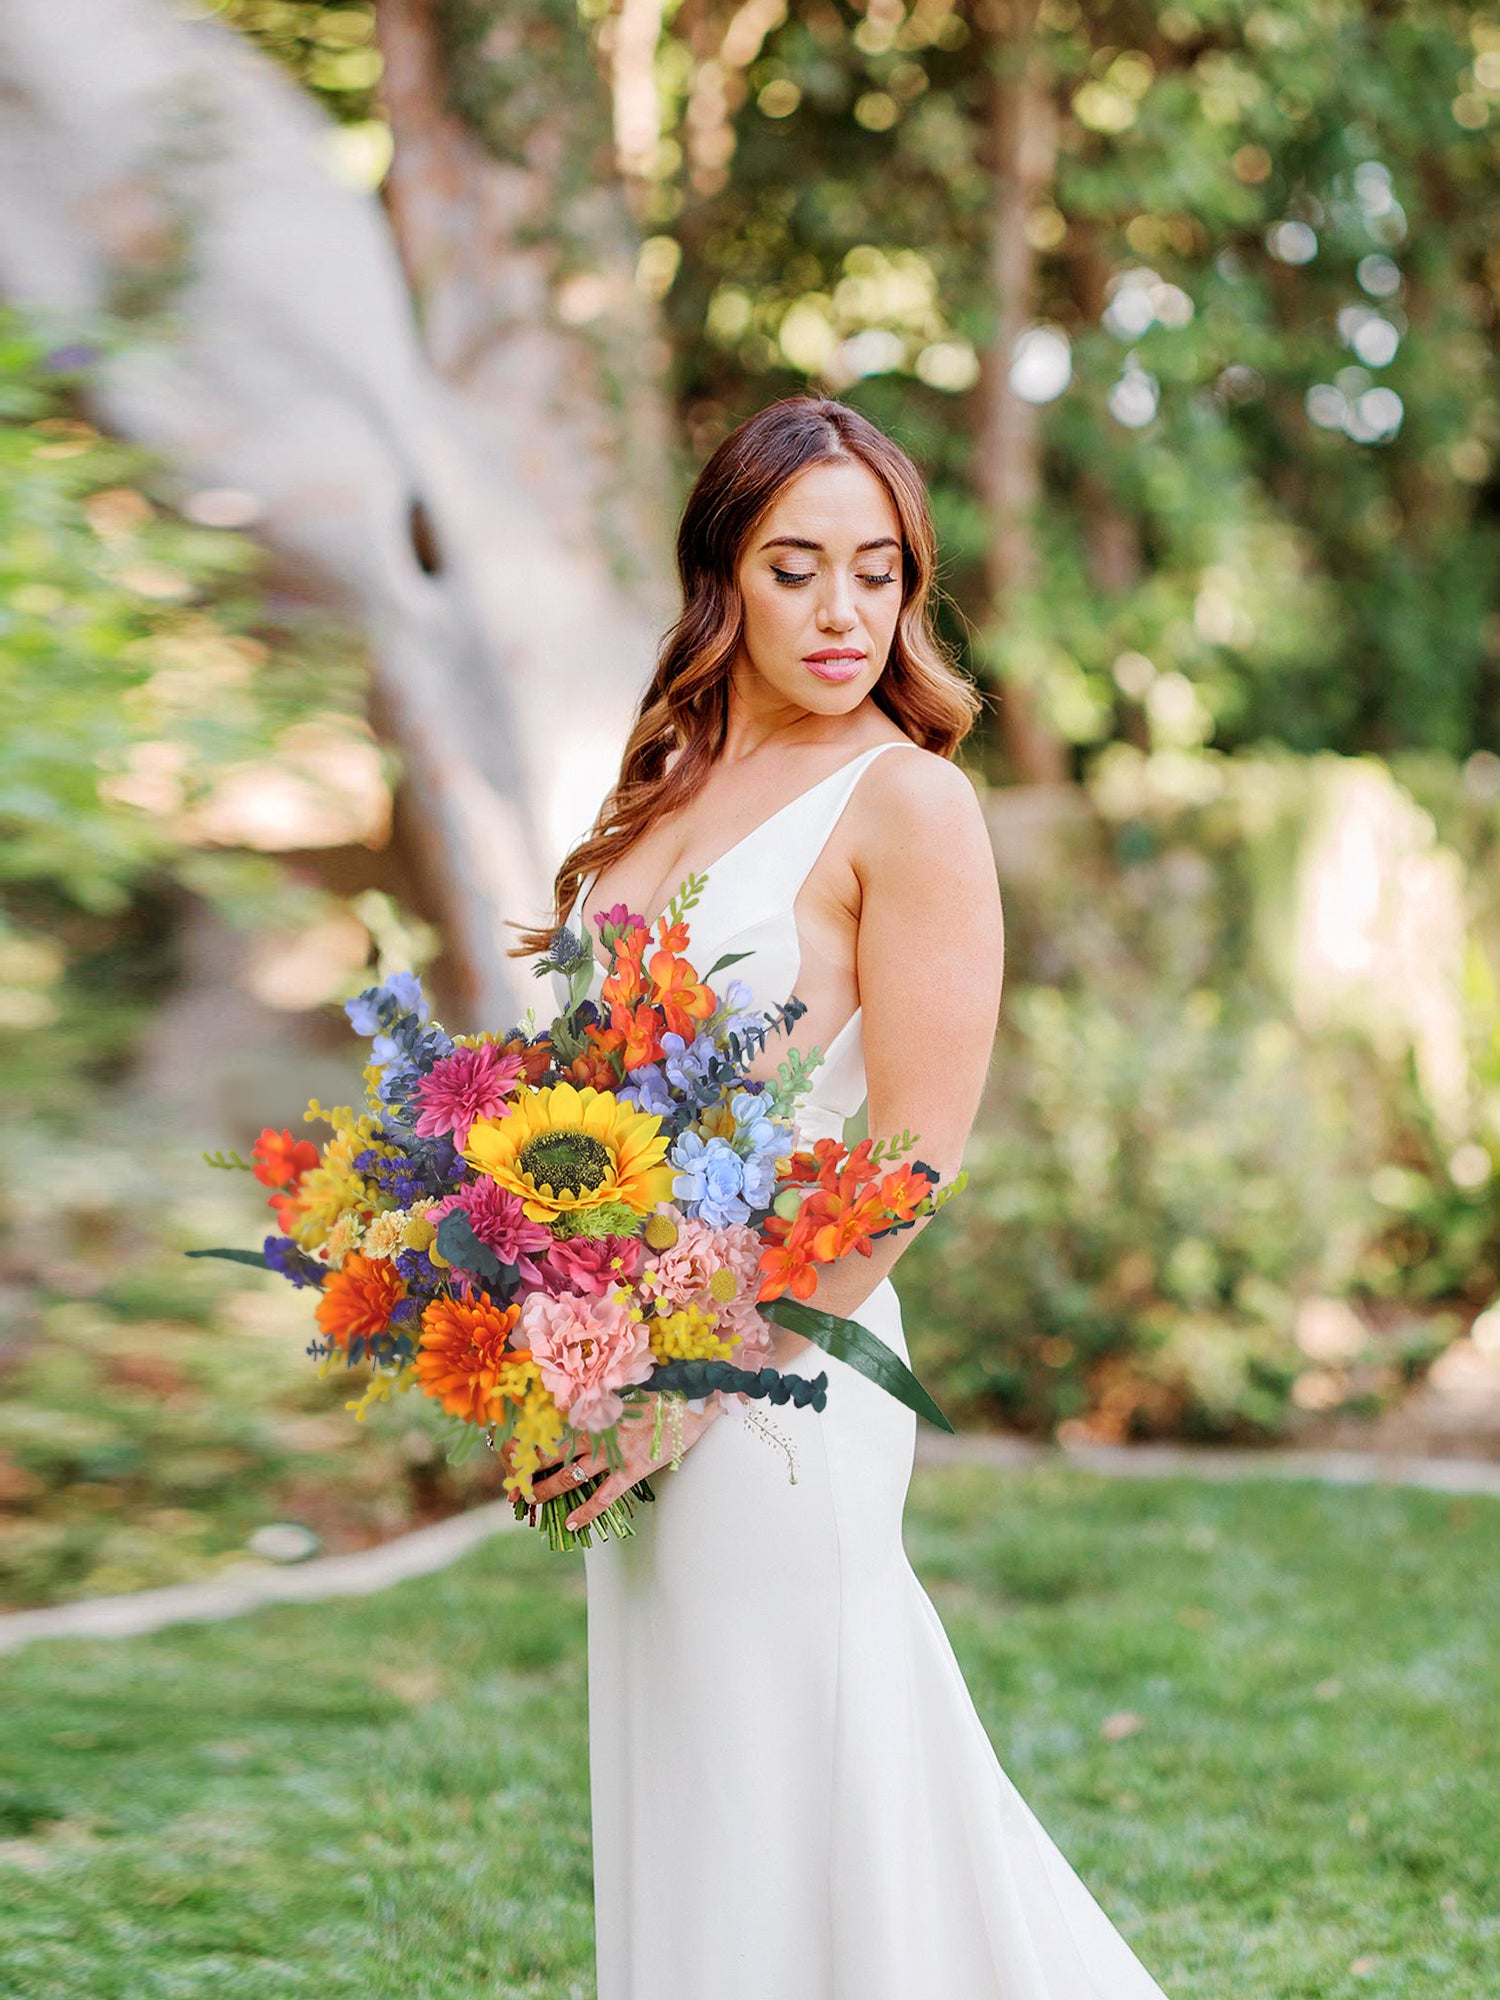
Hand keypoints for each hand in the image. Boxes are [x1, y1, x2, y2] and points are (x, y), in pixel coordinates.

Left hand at [530, 1394, 722, 1530]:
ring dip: (546, 1490)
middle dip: (527, 1469)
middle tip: (511, 1485)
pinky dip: (586, 1511)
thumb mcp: (625, 1383)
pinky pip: (604, 1496)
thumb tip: (577, 1396)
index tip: (509, 1446)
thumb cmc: (662, 1386)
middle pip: (551, 1452)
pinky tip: (572, 1524)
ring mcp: (613, 1451)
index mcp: (593, 1407)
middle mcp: (597, 1430)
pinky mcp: (632, 1469)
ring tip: (529, 1502)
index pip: (550, 1423)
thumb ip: (601, 1392)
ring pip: (569, 1475)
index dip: (528, 1437)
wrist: (694, 1397)